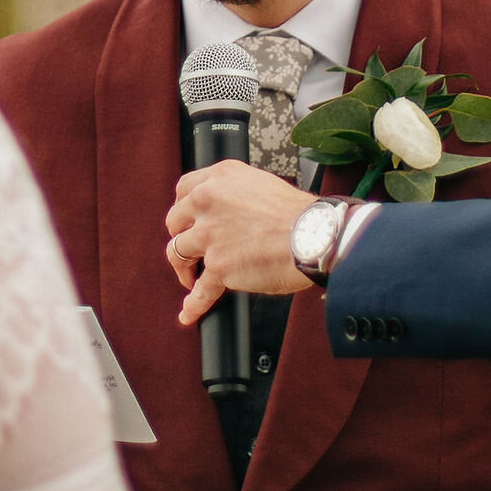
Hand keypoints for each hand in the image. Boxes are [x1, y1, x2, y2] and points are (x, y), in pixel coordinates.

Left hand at [167, 161, 318, 323]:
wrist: (315, 235)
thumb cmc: (299, 214)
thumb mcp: (262, 184)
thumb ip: (237, 195)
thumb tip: (229, 212)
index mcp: (220, 178)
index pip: (184, 189)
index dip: (184, 208)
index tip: (187, 219)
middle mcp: (208, 202)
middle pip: (175, 221)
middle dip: (182, 236)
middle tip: (193, 249)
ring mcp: (210, 235)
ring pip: (176, 252)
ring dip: (183, 268)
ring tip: (191, 277)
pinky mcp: (218, 266)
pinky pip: (199, 290)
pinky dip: (193, 305)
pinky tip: (188, 312)